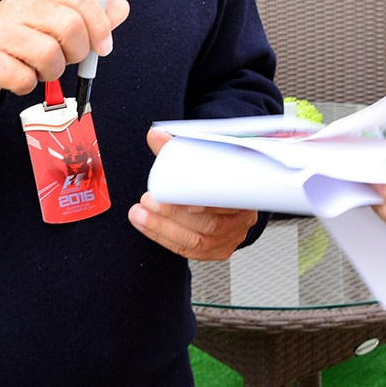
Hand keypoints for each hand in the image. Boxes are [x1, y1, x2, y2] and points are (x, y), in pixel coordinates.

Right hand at [0, 0, 129, 106]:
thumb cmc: (18, 42)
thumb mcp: (52, 22)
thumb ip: (88, 17)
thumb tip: (121, 7)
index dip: (100, 24)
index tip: (103, 46)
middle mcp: (18, 5)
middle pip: (69, 26)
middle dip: (77, 52)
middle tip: (67, 60)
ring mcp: (0, 30)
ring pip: (49, 55)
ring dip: (52, 72)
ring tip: (40, 69)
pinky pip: (25, 79)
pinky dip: (28, 85)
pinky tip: (20, 77)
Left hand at [127, 129, 257, 260]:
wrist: (226, 196)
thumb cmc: (215, 177)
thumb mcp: (202, 159)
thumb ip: (176, 148)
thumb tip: (154, 135)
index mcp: (246, 192)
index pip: (231, 201)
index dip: (208, 203)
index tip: (184, 201)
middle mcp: (241, 219)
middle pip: (210, 224)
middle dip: (174, 214)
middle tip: (148, 200)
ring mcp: (229, 238)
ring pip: (197, 241)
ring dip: (162, 227)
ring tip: (139, 213)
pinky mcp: (215, 251)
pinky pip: (187, 250)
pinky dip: (162, 236)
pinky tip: (144, 224)